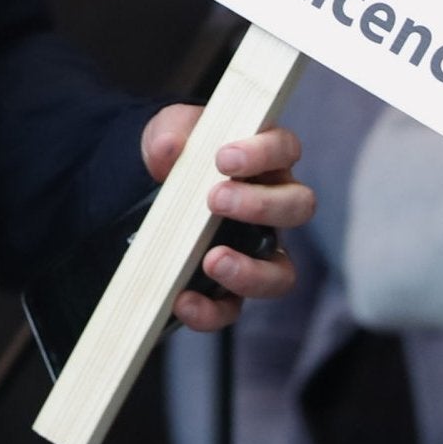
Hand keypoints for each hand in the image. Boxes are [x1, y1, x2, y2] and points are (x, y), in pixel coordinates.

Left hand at [143, 104, 314, 330]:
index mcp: (264, 159)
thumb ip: (169, 133)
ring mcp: (257, 250)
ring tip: (212, 260)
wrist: (144, 189)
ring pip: (282, 271)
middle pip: (298, 208)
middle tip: (215, 200)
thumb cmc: (175, 152)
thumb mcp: (168, 133)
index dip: (263, 153)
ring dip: (250, 271)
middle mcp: (272, 205)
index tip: (224, 158)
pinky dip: (212, 310)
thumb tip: (169, 149)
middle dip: (260, 206)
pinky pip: (234, 308)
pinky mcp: (231, 286)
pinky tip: (183, 300)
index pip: (285, 149)